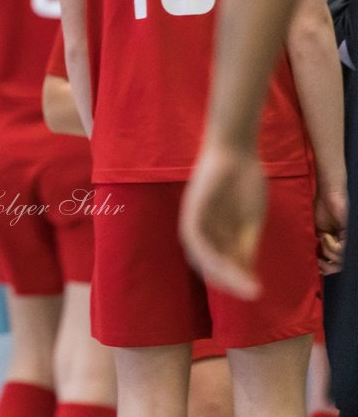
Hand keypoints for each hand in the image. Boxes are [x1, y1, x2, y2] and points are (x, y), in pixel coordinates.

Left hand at [179, 140, 266, 299]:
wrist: (236, 151)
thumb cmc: (245, 182)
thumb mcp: (250, 220)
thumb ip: (246, 244)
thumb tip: (247, 275)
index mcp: (215, 234)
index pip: (220, 265)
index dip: (235, 280)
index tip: (255, 291)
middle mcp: (201, 230)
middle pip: (209, 264)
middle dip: (229, 281)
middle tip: (251, 293)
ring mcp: (194, 220)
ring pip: (201, 256)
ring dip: (222, 273)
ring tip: (244, 285)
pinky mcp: (190, 210)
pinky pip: (194, 238)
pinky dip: (209, 254)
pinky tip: (226, 265)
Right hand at [316, 181, 346, 275]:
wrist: (326, 195)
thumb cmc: (320, 209)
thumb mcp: (315, 232)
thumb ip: (317, 246)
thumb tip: (315, 264)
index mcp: (337, 245)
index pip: (336, 265)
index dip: (326, 269)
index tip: (316, 265)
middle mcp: (346, 245)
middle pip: (339, 267)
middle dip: (326, 266)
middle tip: (318, 259)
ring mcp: (350, 241)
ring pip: (340, 261)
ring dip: (327, 251)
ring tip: (323, 238)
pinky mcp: (350, 235)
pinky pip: (342, 251)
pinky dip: (331, 246)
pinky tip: (327, 236)